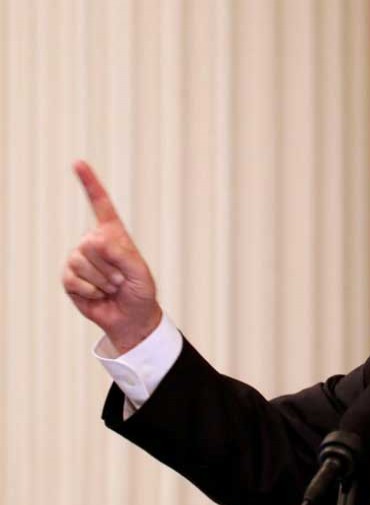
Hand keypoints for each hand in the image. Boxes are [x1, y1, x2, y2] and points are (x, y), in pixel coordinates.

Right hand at [62, 160, 162, 353]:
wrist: (131, 317)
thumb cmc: (140, 292)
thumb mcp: (140, 271)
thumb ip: (124, 254)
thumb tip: (98, 241)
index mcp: (113, 234)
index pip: (100, 205)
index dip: (89, 184)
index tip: (78, 163)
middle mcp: (93, 242)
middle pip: (92, 244)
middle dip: (111, 267)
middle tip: (121, 280)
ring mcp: (79, 259)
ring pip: (83, 263)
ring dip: (103, 281)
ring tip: (111, 287)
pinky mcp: (69, 278)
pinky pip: (75, 280)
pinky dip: (91, 291)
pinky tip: (98, 295)